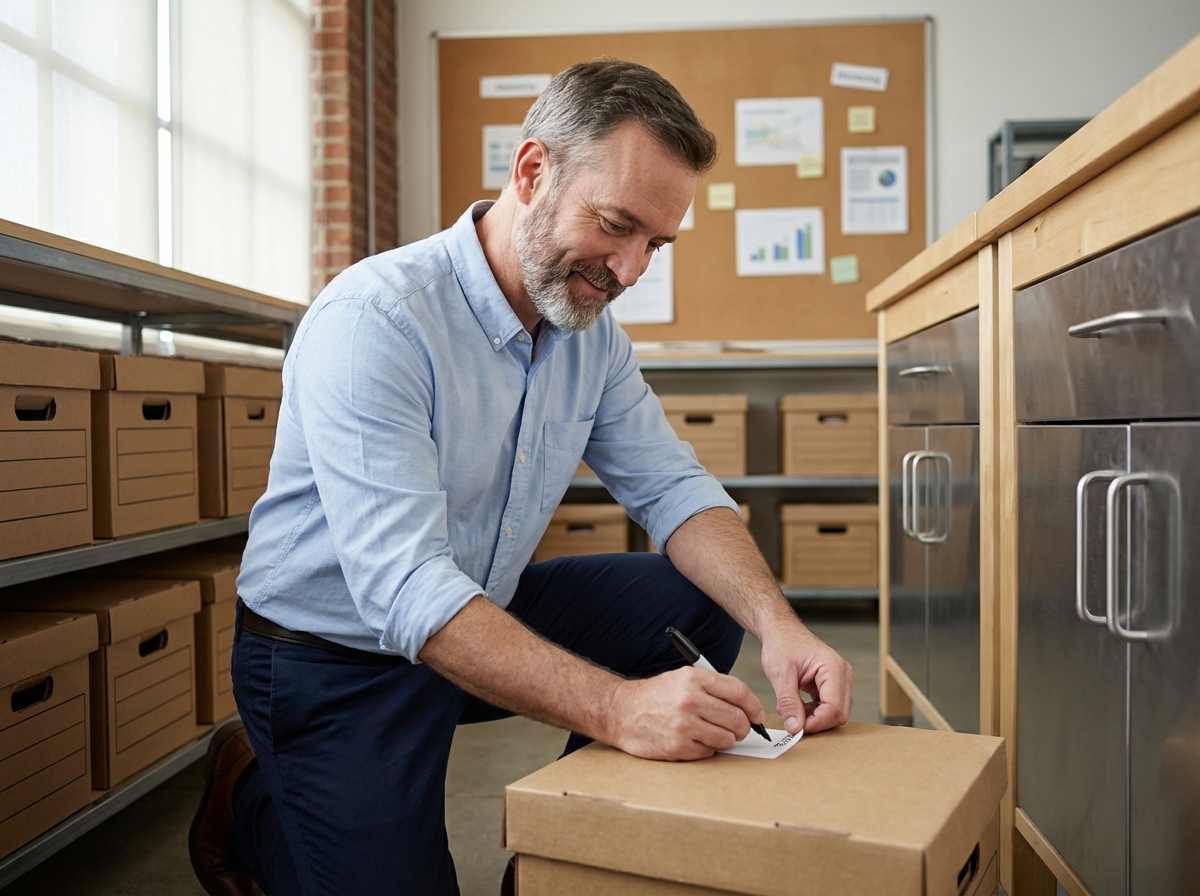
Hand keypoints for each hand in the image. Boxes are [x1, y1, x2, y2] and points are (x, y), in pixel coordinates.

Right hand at [606, 666, 765, 760]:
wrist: (621, 711)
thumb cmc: (656, 695)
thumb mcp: (682, 678)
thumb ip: (713, 688)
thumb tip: (746, 706)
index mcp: (694, 679)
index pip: (739, 692)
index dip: (754, 706)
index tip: (757, 715)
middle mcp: (690, 700)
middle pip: (737, 718)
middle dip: (743, 727)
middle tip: (740, 730)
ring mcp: (684, 725)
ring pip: (727, 738)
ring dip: (726, 739)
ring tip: (714, 734)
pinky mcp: (678, 746)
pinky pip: (709, 752)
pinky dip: (708, 748)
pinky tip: (696, 740)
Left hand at [760, 622, 852, 735]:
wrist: (781, 630)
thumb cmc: (782, 643)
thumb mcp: (780, 674)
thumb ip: (788, 702)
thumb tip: (795, 728)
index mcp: (833, 668)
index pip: (834, 707)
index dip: (817, 722)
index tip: (797, 729)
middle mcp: (842, 674)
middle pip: (839, 713)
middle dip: (816, 722)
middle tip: (793, 723)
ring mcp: (839, 679)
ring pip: (835, 712)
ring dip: (814, 718)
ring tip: (791, 710)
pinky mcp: (832, 685)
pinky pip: (829, 707)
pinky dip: (813, 712)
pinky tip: (796, 707)